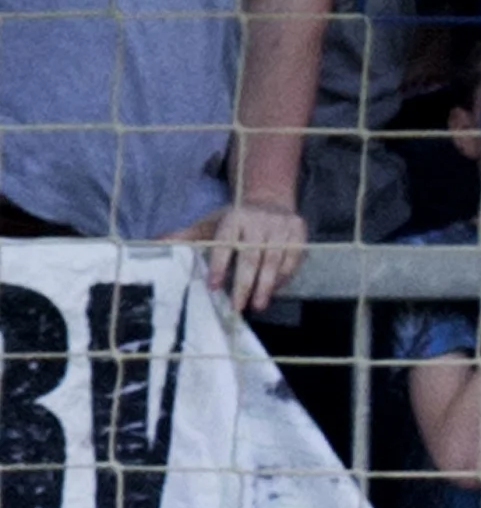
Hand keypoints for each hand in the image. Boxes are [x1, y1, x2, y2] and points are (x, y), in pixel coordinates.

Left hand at [182, 200, 306, 310]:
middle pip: (251, 257)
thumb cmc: (236, 220)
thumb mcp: (211, 224)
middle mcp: (258, 221)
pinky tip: (274, 290)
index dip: (219, 266)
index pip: (225, 244)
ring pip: (274, 261)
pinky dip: (284, 278)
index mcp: (233, 218)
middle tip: (238, 307)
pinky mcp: (299, 233)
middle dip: (244, 284)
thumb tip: (155, 243)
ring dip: (266, 286)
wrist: (270, 201)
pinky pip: (292, 260)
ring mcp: (281, 227)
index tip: (213, 286)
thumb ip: (187, 236)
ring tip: (257, 305)